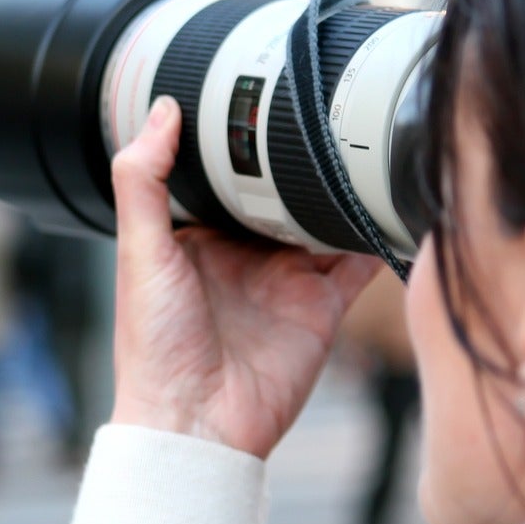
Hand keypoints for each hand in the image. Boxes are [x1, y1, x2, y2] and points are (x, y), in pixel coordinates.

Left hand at [109, 96, 382, 458]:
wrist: (195, 425)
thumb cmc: (153, 349)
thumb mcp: (139, 253)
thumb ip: (143, 180)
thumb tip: (160, 110)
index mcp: (198, 238)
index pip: (225, 177)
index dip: (239, 143)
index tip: (256, 98)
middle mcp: (246, 255)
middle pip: (283, 194)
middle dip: (302, 161)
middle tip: (323, 111)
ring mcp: (287, 279)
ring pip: (325, 220)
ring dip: (341, 191)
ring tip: (361, 146)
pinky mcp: (322, 306)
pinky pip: (358, 263)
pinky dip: (375, 235)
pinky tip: (385, 205)